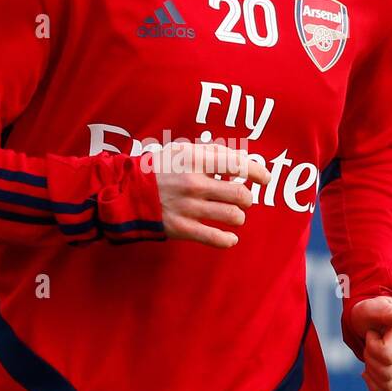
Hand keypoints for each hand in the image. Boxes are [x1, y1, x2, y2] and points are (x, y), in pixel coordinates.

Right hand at [147, 140, 270, 248]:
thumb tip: (243, 158)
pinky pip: (215, 238)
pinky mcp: (181, 228)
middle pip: (241, 194)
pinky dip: (228, 239)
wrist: (126, 193)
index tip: (265, 178)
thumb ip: (213, 152)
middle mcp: (193, 183)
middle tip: (244, 198)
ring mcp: (188, 208)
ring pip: (233, 216)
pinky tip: (230, 237)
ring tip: (234, 215)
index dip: (257, 171)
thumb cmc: (158, 169)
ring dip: (239, 216)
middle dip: (248, 198)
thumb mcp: (182, 150)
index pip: (237, 164)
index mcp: (194, 160)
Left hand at [348, 296, 391, 390]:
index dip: (371, 346)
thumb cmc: (370, 314)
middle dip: (370, 359)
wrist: (374, 320)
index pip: (385, 354)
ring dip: (372, 372)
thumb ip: (385, 313)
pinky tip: (370, 371)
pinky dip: (376, 385)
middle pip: (386, 371)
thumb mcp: (370, 309)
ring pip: (388, 384)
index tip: (371, 333)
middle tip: (369, 344)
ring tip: (372, 354)